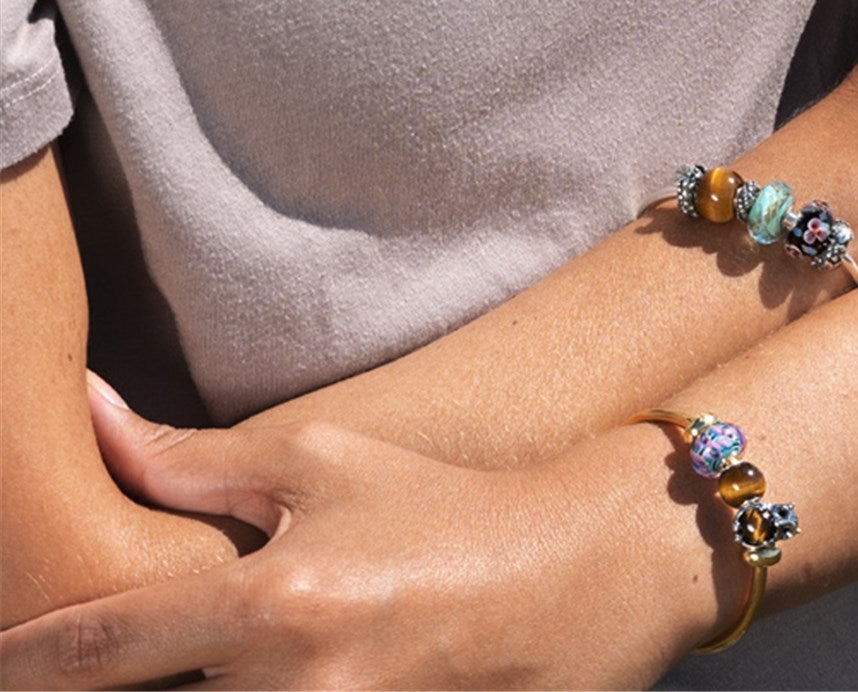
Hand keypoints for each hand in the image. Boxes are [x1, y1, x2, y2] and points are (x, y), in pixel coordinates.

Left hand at [0, 379, 700, 688]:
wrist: (579, 570)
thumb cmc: (443, 504)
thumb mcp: (326, 460)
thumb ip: (196, 462)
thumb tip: (94, 416)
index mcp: (277, 602)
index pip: (104, 648)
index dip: (24, 659)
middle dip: (96, 691)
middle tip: (76, 664)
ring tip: (218, 661)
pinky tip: (260, 683)